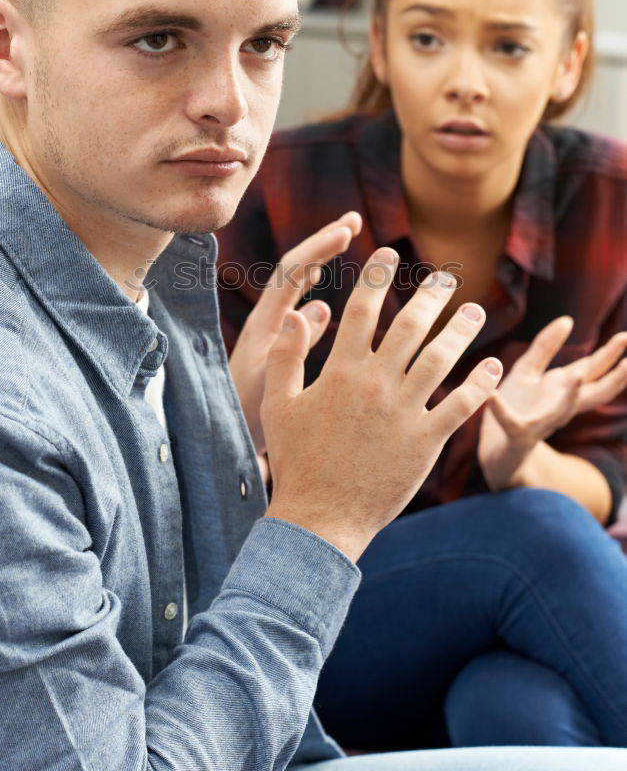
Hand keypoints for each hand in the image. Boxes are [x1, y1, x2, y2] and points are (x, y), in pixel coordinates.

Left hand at [229, 211, 361, 450]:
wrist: (225, 437)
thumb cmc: (246, 416)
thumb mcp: (273, 385)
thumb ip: (294, 349)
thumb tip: (319, 306)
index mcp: (267, 326)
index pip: (292, 274)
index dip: (319, 249)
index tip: (347, 230)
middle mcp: (268, 321)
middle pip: (295, 269)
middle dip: (322, 242)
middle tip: (354, 220)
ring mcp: (273, 330)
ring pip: (299, 284)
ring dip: (321, 259)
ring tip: (347, 237)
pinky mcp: (279, 344)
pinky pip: (301, 305)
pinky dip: (318, 286)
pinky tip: (335, 289)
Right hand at [262, 251, 502, 561]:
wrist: (320, 517)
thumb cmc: (296, 460)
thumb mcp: (278, 405)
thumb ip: (286, 357)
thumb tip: (296, 313)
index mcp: (340, 371)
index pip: (361, 310)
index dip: (376, 277)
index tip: (388, 253)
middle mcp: (375, 384)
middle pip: (409, 326)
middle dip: (430, 295)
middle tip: (446, 278)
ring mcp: (403, 412)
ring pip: (440, 358)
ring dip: (461, 331)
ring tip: (475, 312)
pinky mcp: (425, 441)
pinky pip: (459, 406)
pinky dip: (479, 383)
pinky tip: (492, 366)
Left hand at [478, 316, 626, 489]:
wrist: (498, 451)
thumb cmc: (516, 407)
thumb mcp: (529, 371)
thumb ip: (546, 346)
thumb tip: (568, 320)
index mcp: (561, 390)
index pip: (592, 371)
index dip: (609, 355)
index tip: (625, 337)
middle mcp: (558, 408)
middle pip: (590, 393)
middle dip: (611, 379)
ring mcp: (540, 423)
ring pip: (560, 412)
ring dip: (569, 396)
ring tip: (576, 376)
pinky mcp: (514, 434)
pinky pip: (509, 422)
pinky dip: (500, 410)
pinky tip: (492, 395)